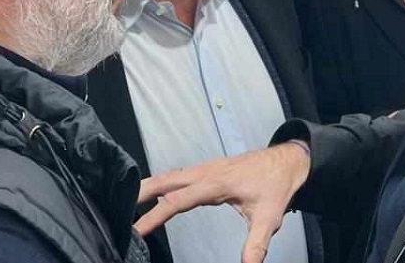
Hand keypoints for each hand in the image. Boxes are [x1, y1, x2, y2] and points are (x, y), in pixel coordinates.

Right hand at [135, 142, 310, 262]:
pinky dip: (162, 181)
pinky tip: (155, 190)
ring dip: (148, 185)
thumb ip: (256, 244)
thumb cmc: (276, 184)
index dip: (154, 216)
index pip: (177, 200)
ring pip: (170, 174)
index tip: (136, 229)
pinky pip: (179, 173)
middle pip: (166, 180)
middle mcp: (207, 172)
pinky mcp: (209, 169)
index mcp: (216, 182)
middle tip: (116, 203)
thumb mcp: (268, 217)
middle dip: (140, 191)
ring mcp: (207, 168)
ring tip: (127, 197)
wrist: (287, 160)